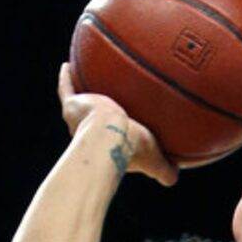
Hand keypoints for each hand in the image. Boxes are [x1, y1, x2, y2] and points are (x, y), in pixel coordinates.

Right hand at [57, 64, 177, 186]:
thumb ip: (165, 170)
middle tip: (106, 103)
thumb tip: (175, 177)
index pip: (112, 140)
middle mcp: (89, 134)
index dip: (118, 136)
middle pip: (93, 123)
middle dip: (98, 115)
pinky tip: (68, 64)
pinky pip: (67, 88)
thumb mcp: (154, 160)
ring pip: (80, 103)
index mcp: (108, 146)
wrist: (112, 135)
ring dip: (82, 94)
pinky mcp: (73, 105)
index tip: (123, 129)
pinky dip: (66, 77)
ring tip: (84, 81)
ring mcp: (80, 119)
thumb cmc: (133, 148)